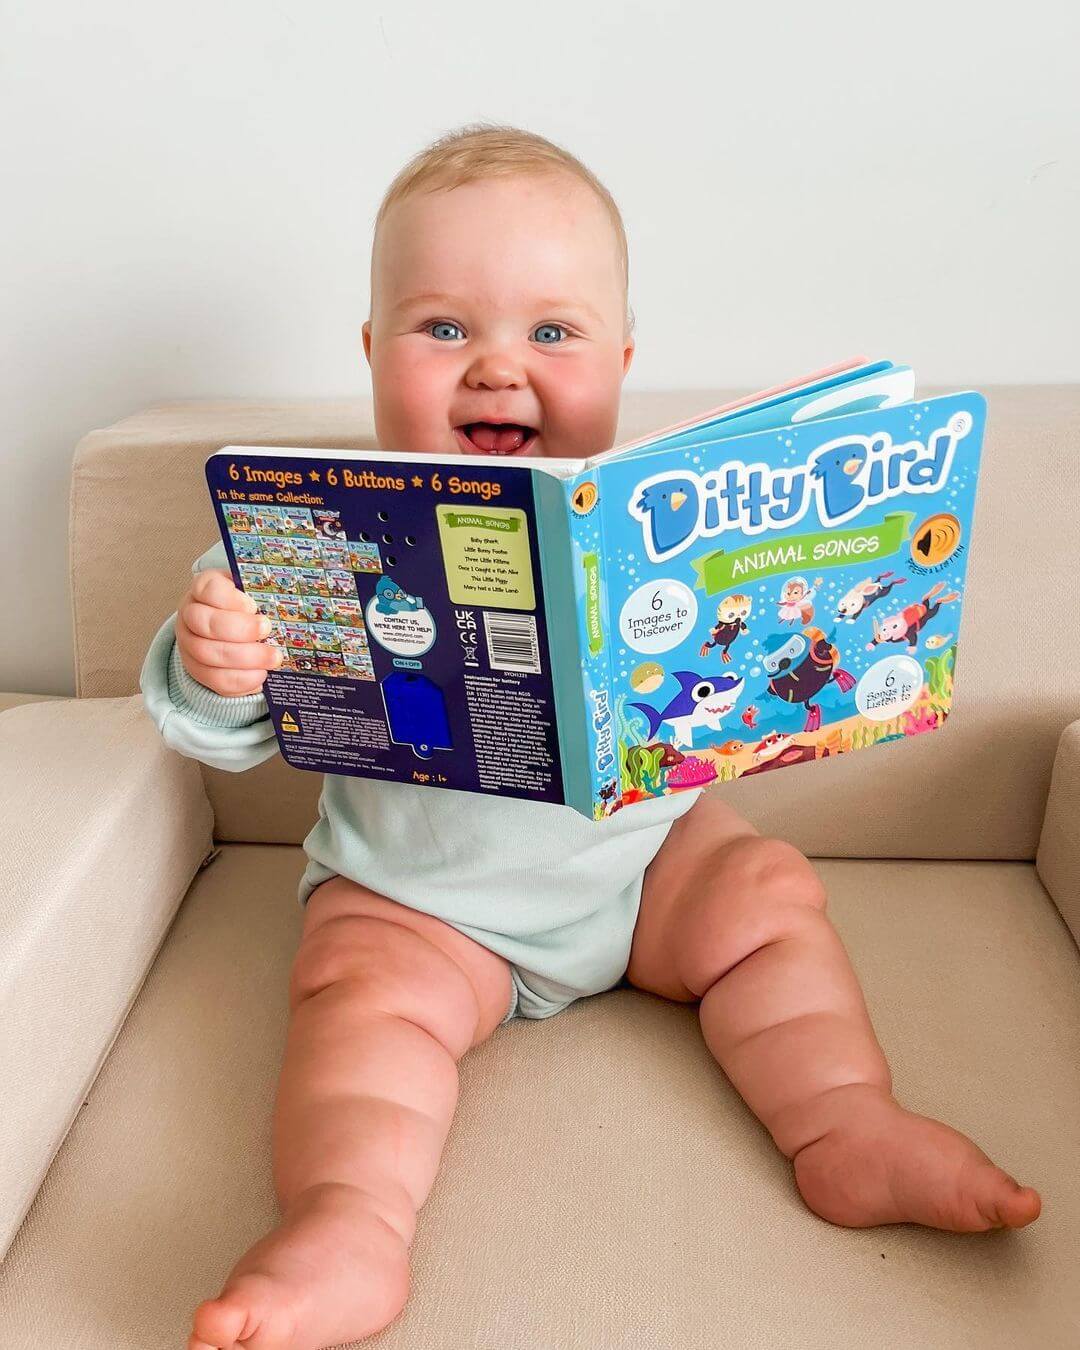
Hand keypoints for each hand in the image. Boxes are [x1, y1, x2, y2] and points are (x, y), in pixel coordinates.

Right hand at [176, 569, 282, 695]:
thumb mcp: (251, 591)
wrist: (230, 628)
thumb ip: (263, 594)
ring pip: (207, 654)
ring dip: (244, 659)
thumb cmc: (245, 607)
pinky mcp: (197, 670)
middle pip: (205, 623)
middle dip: (240, 630)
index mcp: (203, 589)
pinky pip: (214, 680)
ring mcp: (189, 644)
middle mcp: (190, 615)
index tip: (253, 606)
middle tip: (268, 631)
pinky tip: (260, 675)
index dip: (230, 599)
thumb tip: (286, 604)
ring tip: (272, 658)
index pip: (208, 589)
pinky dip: (240, 680)